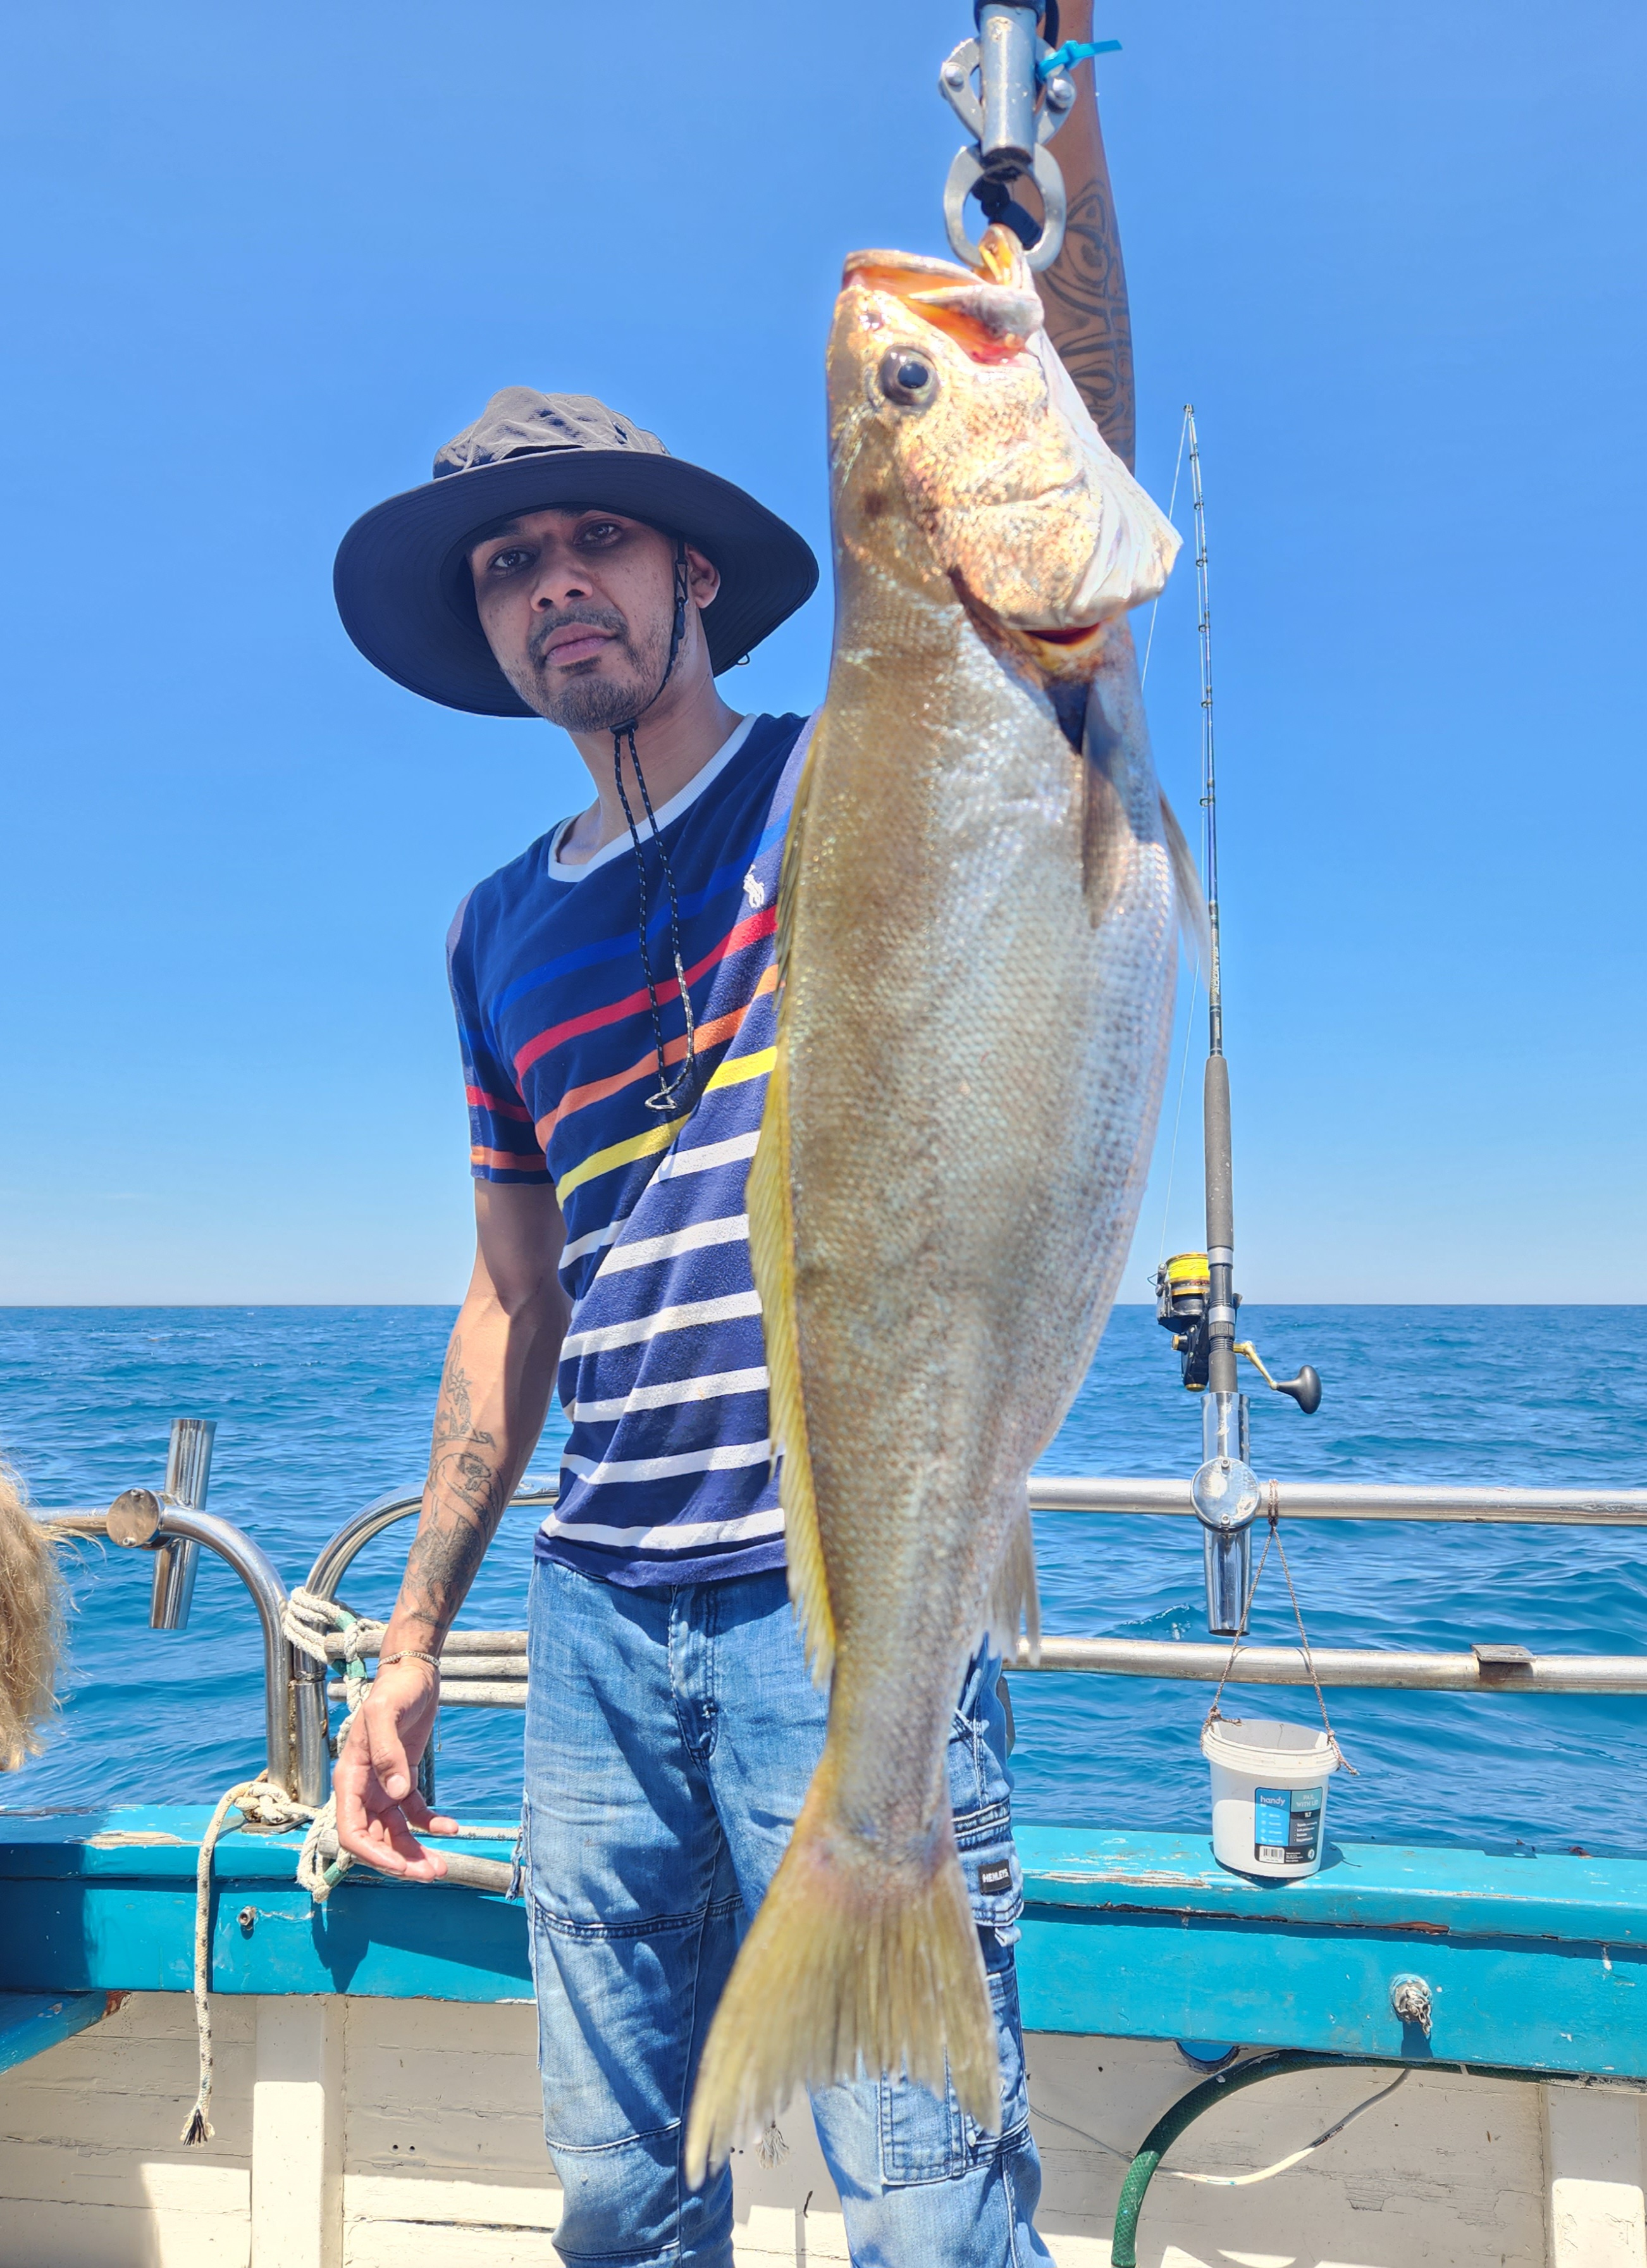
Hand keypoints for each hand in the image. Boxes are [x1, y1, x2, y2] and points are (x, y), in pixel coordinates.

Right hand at [333, 1657, 458, 1879]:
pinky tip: (451, 1828)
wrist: (414, 1673)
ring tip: (441, 1866)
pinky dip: (430, 1824)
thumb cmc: (394, 1690)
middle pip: (375, 1840)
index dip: (372, 1855)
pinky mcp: (404, 1778)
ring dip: (415, 1852)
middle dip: (400, 1862)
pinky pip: (414, 1812)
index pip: (351, 1831)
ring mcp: (383, 1786)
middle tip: (431, 1873)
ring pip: (394, 1833)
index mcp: (350, 1778)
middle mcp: (363, 1789)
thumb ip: (387, 1752)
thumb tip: (396, 1792)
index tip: (399, 1867)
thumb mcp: (385, 1714)